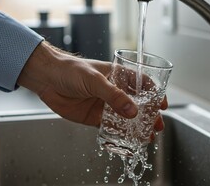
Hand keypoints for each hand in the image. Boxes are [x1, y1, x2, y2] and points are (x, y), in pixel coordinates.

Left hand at [17, 41, 167, 131]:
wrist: (47, 79)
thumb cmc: (70, 70)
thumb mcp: (95, 79)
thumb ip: (113, 95)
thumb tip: (132, 111)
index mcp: (118, 75)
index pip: (142, 83)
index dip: (154, 93)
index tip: (163, 104)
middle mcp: (114, 90)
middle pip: (137, 103)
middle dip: (149, 114)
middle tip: (157, 125)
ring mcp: (105, 104)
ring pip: (125, 117)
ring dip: (136, 126)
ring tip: (147, 136)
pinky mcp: (94, 117)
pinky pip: (110, 127)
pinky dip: (120, 134)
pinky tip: (128, 140)